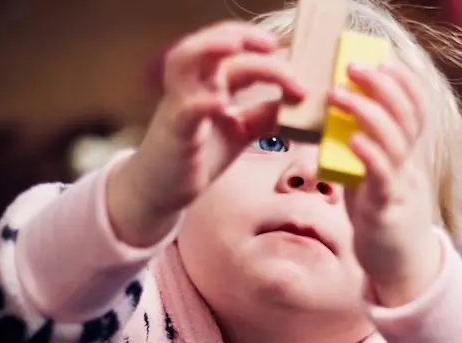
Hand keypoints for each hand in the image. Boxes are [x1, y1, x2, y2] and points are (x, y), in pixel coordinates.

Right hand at [108, 21, 304, 245]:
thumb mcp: (240, 132)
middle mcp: (192, 87)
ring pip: (183, 61)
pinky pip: (184, 109)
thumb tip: (298, 101)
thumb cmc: (199, 155)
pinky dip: (201, 101)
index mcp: (209, 83)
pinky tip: (221, 102)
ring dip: (208, 47)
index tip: (298, 79)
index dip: (269, 59)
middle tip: (271, 44)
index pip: (237, 55)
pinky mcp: (174, 132)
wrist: (162, 189)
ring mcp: (180, 105)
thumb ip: (264, 115)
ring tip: (235, 44)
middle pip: (208, 43)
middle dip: (239, 35)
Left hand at [327, 59, 441, 306]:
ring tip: (338, 93)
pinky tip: (351, 139)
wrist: (398, 269)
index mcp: (406, 157)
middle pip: (406, 117)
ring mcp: (400, 188)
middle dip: (382, 85)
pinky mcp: (386, 211)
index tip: (383, 59)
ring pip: (394, 142)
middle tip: (354, 65)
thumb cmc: (381, 220)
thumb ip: (362, 153)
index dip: (404, 81)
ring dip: (366, 112)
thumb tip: (333, 124)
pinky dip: (368, 154)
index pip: (415, 110)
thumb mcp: (372, 179)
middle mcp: (409, 167)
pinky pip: (381, 178)